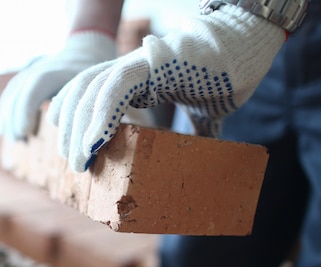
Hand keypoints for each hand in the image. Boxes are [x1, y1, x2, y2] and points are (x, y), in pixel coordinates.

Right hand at [0, 31, 116, 144]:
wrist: (88, 50)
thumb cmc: (97, 77)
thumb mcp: (97, 89)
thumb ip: (84, 107)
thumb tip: (75, 136)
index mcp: (62, 68)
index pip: (37, 84)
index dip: (27, 109)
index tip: (25, 132)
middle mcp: (43, 64)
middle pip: (21, 89)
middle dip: (16, 118)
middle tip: (19, 140)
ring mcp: (33, 67)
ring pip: (14, 90)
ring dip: (9, 116)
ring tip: (13, 139)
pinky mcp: (27, 73)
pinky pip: (12, 91)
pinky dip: (7, 110)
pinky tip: (3, 129)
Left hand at [47, 5, 285, 171]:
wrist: (248, 50)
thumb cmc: (227, 76)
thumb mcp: (202, 110)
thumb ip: (196, 128)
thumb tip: (208, 149)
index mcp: (137, 76)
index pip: (91, 90)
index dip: (75, 114)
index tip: (73, 145)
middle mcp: (130, 65)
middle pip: (83, 92)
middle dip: (71, 129)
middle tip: (74, 163)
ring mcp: (138, 62)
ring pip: (91, 91)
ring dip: (81, 129)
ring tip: (79, 162)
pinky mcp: (151, 64)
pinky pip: (115, 89)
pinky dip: (100, 117)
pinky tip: (93, 144)